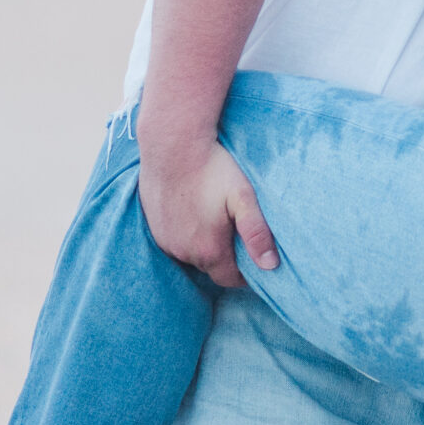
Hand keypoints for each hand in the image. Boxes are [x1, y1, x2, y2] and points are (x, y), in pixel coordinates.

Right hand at [137, 141, 279, 288]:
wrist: (171, 144)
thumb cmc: (212, 168)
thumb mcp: (243, 197)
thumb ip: (257, 233)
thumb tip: (271, 266)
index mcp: (209, 250)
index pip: (230, 280)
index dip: (245, 273)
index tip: (253, 258)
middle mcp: (183, 252)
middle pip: (211, 267)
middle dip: (226, 257)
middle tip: (236, 231)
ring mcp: (164, 240)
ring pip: (190, 254)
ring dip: (203, 244)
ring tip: (215, 218)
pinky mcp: (152, 226)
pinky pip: (173, 240)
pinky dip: (185, 233)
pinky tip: (193, 210)